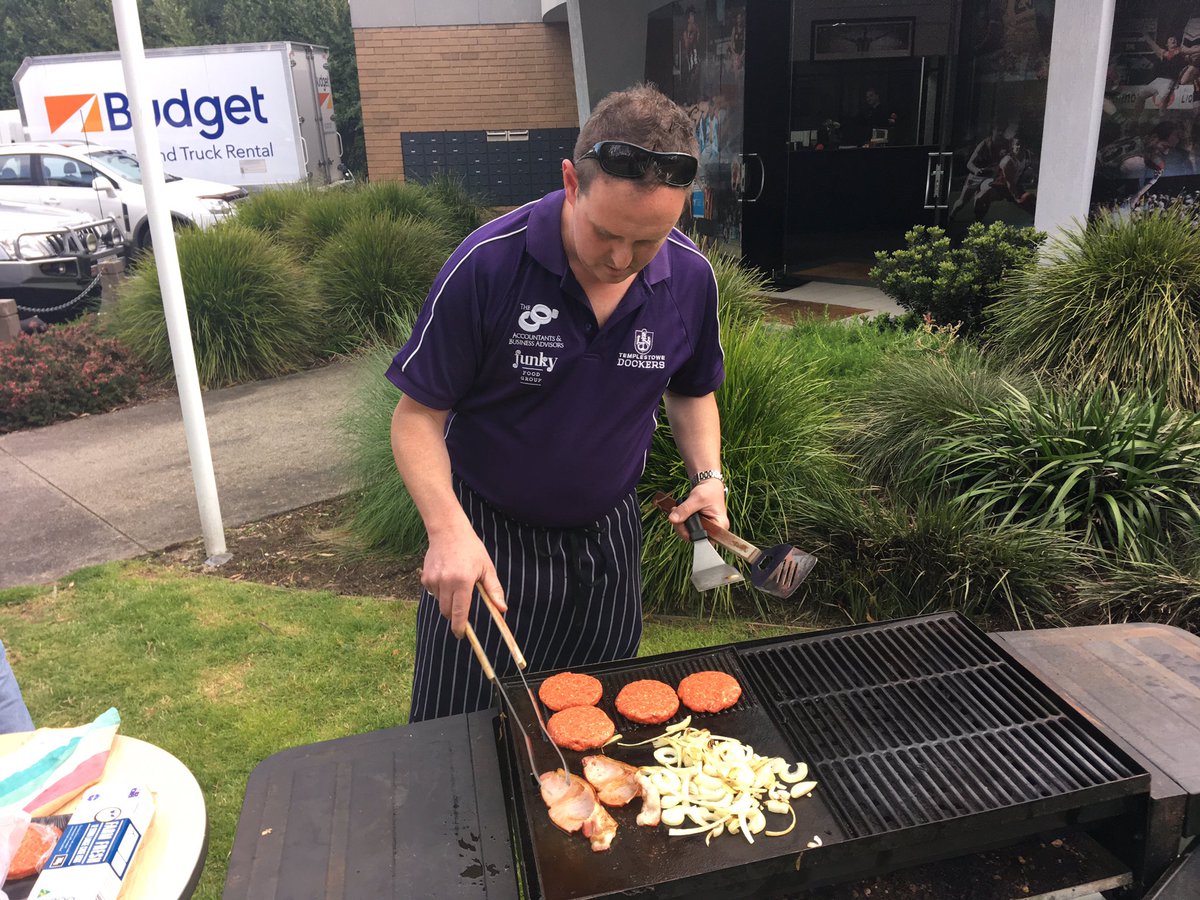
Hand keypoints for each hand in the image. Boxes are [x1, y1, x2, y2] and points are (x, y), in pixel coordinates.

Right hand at [420, 524, 505, 638]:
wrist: (448, 531)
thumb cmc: (471, 549)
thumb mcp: (487, 568)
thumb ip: (494, 590)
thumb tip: (503, 609)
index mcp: (462, 581)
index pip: (460, 612)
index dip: (460, 627)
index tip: (461, 635)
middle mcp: (445, 582)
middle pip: (447, 611)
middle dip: (455, 616)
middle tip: (463, 613)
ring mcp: (433, 580)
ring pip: (440, 603)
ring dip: (448, 602)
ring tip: (457, 584)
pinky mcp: (425, 577)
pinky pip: (433, 593)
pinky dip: (440, 592)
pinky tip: (447, 577)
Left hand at [666, 478, 729, 538]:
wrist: (709, 485)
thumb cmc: (709, 490)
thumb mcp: (697, 498)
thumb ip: (685, 509)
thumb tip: (673, 519)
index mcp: (720, 525)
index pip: (703, 540)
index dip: (690, 535)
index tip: (681, 524)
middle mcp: (715, 530)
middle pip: (695, 538)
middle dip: (682, 527)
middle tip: (677, 513)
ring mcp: (707, 529)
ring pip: (689, 535)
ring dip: (680, 524)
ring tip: (678, 511)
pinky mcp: (701, 526)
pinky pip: (688, 530)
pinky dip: (682, 523)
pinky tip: (681, 513)